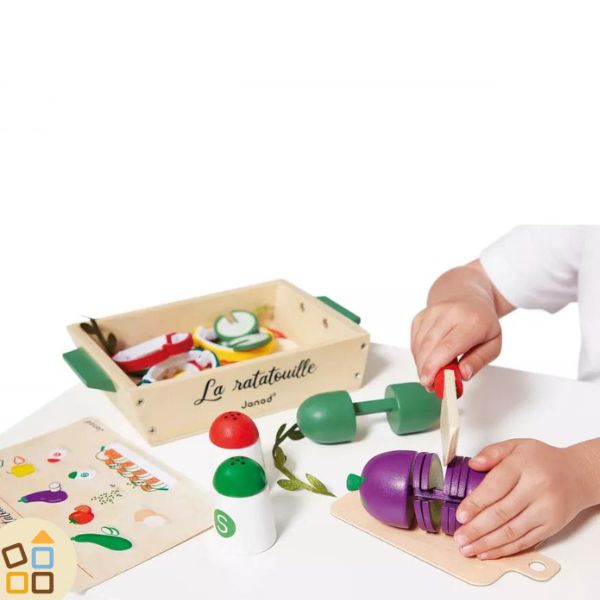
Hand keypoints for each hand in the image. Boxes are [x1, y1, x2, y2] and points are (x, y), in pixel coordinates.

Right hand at [411, 296, 500, 390]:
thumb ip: (479, 361)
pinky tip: (428, 358)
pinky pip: (414, 340)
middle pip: (430, 346)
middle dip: (426, 369)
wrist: (468, 296)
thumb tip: (463, 374)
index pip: (448, 346)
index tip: (429, 382)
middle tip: (430, 385)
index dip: (435, 366)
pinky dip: (418, 354)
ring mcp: (433, 312)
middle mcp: (450, 313)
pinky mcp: (421, 315)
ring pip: (419, 345)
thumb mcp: (493, 344)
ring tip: (431, 374)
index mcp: (473, 321)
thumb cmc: (482, 322)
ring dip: (421, 364)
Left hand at [454, 439, 593, 559]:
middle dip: (477, 528)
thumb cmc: (542, 460)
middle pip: (502, 512)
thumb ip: (492, 452)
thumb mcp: (516, 445)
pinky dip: (504, 549)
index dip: (476, 503)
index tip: (461, 515)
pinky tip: (488, 552)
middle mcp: (536, 488)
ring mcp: (545, 510)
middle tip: (460, 538)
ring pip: (512, 530)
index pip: (496, 486)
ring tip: (468, 548)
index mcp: (523, 465)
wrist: (576, 475)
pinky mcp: (551, 526)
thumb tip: (473, 464)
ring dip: (488, 543)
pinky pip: (525, 541)